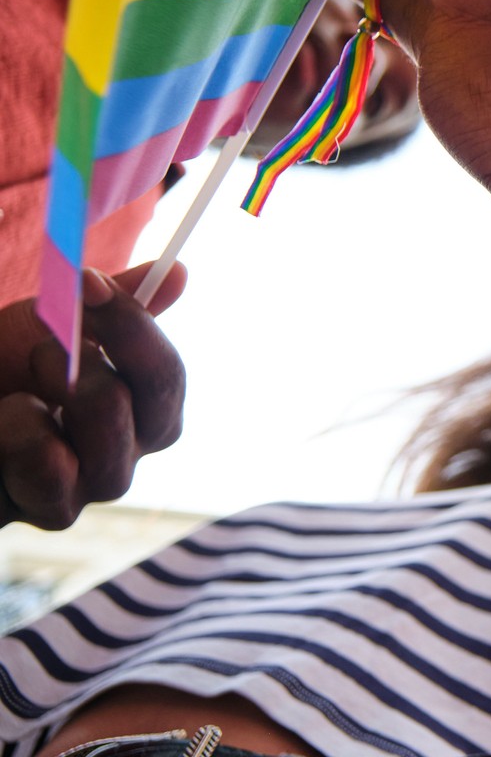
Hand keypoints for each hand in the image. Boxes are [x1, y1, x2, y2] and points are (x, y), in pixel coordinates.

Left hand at [0, 263, 186, 528]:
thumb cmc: (0, 368)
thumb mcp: (51, 326)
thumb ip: (112, 307)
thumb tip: (177, 272)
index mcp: (136, 416)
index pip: (166, 377)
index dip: (133, 329)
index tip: (88, 284)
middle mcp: (118, 461)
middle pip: (143, 415)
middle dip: (87, 369)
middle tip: (43, 348)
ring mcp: (79, 496)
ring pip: (105, 451)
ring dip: (45, 404)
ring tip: (14, 398)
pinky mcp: (36, 513)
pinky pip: (44, 470)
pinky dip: (12, 433)